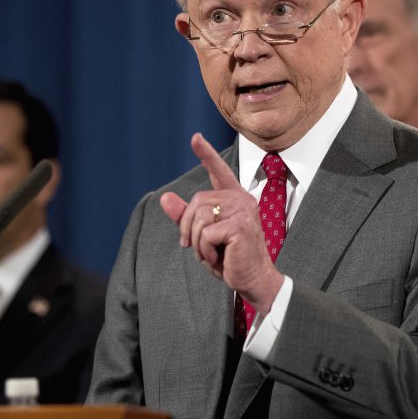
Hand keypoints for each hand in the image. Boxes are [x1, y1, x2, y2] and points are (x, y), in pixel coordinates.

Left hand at [159, 133, 283, 314]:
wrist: (253, 280)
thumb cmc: (230, 259)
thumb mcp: (203, 236)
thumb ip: (185, 216)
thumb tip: (164, 197)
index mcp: (235, 198)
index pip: (218, 171)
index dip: (206, 154)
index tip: (195, 138)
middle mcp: (241, 199)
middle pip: (196, 203)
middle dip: (189, 229)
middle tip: (199, 248)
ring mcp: (242, 210)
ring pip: (198, 218)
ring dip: (197, 242)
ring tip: (211, 254)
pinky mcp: (239, 226)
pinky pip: (205, 234)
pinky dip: (204, 251)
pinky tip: (218, 258)